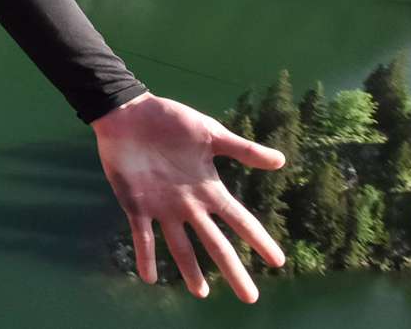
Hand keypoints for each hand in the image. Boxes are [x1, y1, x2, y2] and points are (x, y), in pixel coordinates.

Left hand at [90, 92, 285, 302]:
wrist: (129, 113)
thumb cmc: (171, 121)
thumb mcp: (211, 133)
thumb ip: (243, 149)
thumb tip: (281, 160)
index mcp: (208, 189)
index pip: (239, 220)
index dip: (258, 240)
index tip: (278, 262)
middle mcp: (189, 205)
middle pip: (215, 243)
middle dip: (232, 270)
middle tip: (250, 298)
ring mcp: (162, 207)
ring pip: (180, 246)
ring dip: (190, 270)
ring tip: (201, 293)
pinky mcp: (136, 204)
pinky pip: (142, 235)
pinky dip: (145, 256)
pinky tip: (149, 277)